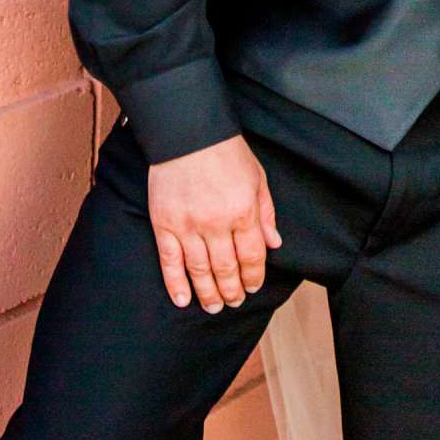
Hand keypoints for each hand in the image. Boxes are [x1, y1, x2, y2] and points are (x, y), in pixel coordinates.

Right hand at [147, 134, 280, 312]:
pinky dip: (176, 284)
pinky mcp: (164, 224)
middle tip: (234, 302)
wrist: (188, 131)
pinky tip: (182, 300)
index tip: (253, 287)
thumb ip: (266, 212)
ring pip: (200, 271)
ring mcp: (188, 225)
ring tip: (214, 307)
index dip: (253, 277)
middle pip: (226, 269)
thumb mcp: (257, 177)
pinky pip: (170, 262)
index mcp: (243, 211)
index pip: (252, 257)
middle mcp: (216, 223)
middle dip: (232, 291)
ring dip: (208, 294)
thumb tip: (275, 244)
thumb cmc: (226, 152)